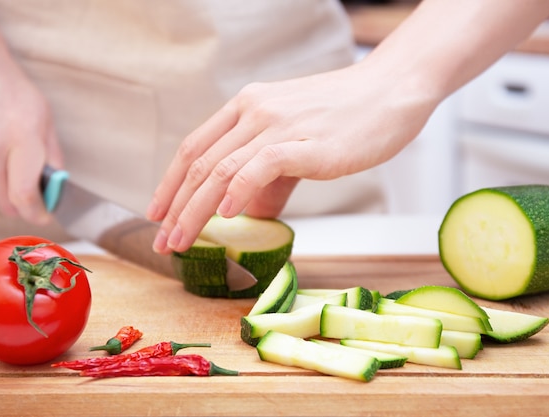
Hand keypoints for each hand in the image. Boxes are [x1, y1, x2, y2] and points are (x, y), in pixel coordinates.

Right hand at [0, 29, 62, 223]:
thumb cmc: (17, 95)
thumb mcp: (46, 122)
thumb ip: (52, 155)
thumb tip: (57, 186)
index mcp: (24, 138)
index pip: (26, 191)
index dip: (35, 211)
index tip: (44, 216)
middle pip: (5, 200)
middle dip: (21, 209)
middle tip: (33, 208)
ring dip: (5, 197)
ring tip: (17, 187)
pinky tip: (3, 172)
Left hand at [147, 61, 437, 253]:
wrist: (390, 93)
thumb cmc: (346, 117)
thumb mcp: (295, 137)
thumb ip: (268, 173)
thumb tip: (246, 211)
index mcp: (247, 105)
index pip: (194, 147)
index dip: (170, 183)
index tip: (158, 214)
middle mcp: (254, 110)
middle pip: (200, 164)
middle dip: (175, 207)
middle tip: (163, 241)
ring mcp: (278, 124)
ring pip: (220, 170)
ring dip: (195, 211)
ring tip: (182, 241)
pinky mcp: (304, 142)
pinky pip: (259, 167)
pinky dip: (237, 193)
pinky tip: (226, 216)